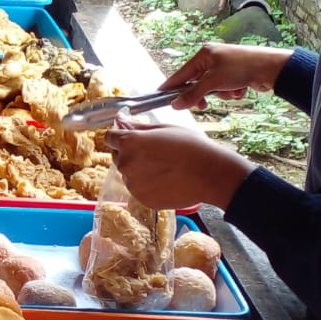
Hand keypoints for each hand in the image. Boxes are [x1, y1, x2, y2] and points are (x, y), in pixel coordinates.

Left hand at [106, 120, 254, 209]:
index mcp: (129, 143)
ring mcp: (133, 184)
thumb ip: (138, 126)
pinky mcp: (141, 199)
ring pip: (128, 174)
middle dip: (129, 152)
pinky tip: (165, 180)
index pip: (109, 137)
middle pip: (118, 156)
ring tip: (163, 167)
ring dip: (138, 170)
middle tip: (153, 152)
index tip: (129, 136)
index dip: (118, 135)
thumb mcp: (164, 128)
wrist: (210, 174)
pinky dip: (147, 185)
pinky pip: (138, 189)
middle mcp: (126, 164)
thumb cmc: (191, 147)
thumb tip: (120, 120)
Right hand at [160, 43, 293, 110]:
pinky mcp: (234, 74)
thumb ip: (192, 94)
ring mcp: (223, 66)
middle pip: (196, 83)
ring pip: (211, 88)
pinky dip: (230, 92)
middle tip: (202, 105)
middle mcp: (211, 59)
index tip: (160, 95)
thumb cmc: (241, 68)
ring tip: (231, 92)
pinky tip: (240, 89)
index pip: (181, 73)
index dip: (171, 85)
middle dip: (203, 94)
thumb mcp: (213, 83)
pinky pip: (224, 89)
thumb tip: (175, 105)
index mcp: (203, 55)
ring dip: (221, 94)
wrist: (270, 68)